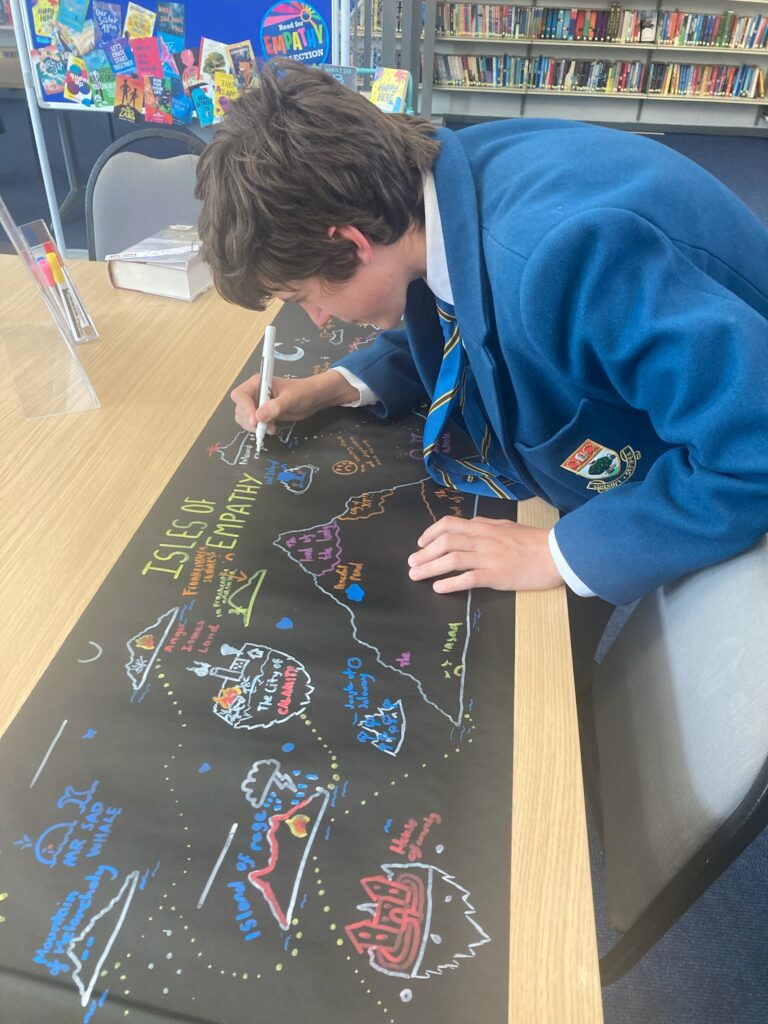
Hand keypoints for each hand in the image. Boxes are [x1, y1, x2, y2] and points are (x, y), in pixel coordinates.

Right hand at [231, 369, 358, 432]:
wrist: (313, 398)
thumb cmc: (303, 392)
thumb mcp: (290, 399)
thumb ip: (275, 407)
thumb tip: (259, 416)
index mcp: (258, 382)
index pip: (241, 395)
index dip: (245, 408)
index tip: (255, 421)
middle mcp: (255, 392)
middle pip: (240, 408)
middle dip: (249, 420)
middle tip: (263, 428)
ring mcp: (257, 403)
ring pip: (244, 417)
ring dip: (254, 426)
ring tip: (271, 428)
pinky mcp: (262, 413)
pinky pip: (253, 423)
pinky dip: (259, 429)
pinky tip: (272, 429)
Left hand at [407, 516, 563, 592]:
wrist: (557, 553)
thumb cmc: (534, 541)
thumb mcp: (506, 527)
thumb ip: (486, 528)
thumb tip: (468, 528)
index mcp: (484, 527)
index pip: (449, 524)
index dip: (431, 533)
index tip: (420, 543)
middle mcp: (482, 540)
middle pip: (445, 543)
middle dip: (424, 554)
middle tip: (412, 563)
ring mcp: (488, 557)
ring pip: (451, 560)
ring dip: (430, 568)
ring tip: (416, 576)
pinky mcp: (496, 576)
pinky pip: (468, 579)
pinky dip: (450, 584)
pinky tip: (439, 588)